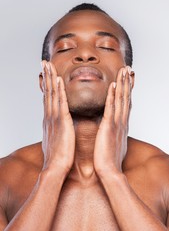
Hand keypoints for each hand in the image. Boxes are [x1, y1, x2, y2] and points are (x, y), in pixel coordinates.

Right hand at [41, 61, 74, 177]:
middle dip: (46, 77)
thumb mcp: (56, 139)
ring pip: (51, 94)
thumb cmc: (58, 156)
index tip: (47, 74)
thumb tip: (58, 127)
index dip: (47, 85)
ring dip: (50, 78)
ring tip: (49, 65)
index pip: (48, 99)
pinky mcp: (61, 122)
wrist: (56, 168)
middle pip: (47, 93)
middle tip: (45, 63)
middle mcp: (50, 117)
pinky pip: (60, 103)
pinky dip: (58, 90)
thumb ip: (57, 130)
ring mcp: (54, 119)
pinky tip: (58, 80)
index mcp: (50, 121)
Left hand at [94, 66, 133, 177]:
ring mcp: (116, 124)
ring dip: (122, 85)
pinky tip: (113, 86)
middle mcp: (121, 122)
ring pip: (121, 100)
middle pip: (126, 99)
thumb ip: (113, 133)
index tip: (128, 79)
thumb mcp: (112, 142)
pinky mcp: (109, 128)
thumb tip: (112, 131)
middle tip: (128, 69)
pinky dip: (113, 97)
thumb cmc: (108, 159)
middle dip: (127, 83)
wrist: (109, 171)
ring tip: (124, 71)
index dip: (127, 91)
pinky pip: (111, 109)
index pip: (125, 104)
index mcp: (121, 125)